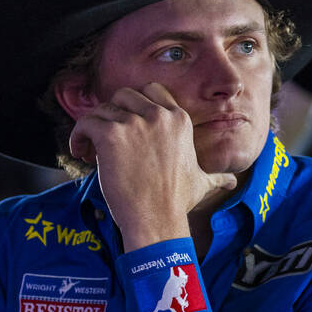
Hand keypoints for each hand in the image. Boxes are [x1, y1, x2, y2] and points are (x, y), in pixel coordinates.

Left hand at [69, 82, 236, 250]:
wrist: (158, 219)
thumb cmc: (177, 203)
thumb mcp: (202, 183)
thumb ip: (216, 176)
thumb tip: (233, 182)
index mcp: (179, 120)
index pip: (152, 91)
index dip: (135, 105)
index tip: (127, 126)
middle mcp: (158, 116)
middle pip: (124, 95)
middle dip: (113, 112)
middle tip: (107, 137)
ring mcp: (134, 123)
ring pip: (103, 109)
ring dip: (93, 127)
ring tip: (90, 150)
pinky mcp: (111, 135)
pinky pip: (86, 122)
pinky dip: (79, 135)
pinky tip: (81, 153)